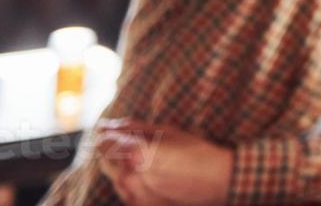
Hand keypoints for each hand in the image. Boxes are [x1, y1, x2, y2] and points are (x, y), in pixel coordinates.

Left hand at [95, 119, 232, 205]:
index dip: (105, 134)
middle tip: (131, 143)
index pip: (104, 143)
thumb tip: (108, 125)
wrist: (217, 181)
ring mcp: (133, 195)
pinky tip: (150, 175)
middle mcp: (130, 177)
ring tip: (146, 159)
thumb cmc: (196, 151)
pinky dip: (129, 181)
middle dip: (112, 149)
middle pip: (104, 160)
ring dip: (120, 166)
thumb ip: (134, 128)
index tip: (108, 129)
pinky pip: (124, 191)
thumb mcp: (169, 132)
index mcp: (137, 154)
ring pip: (113, 177)